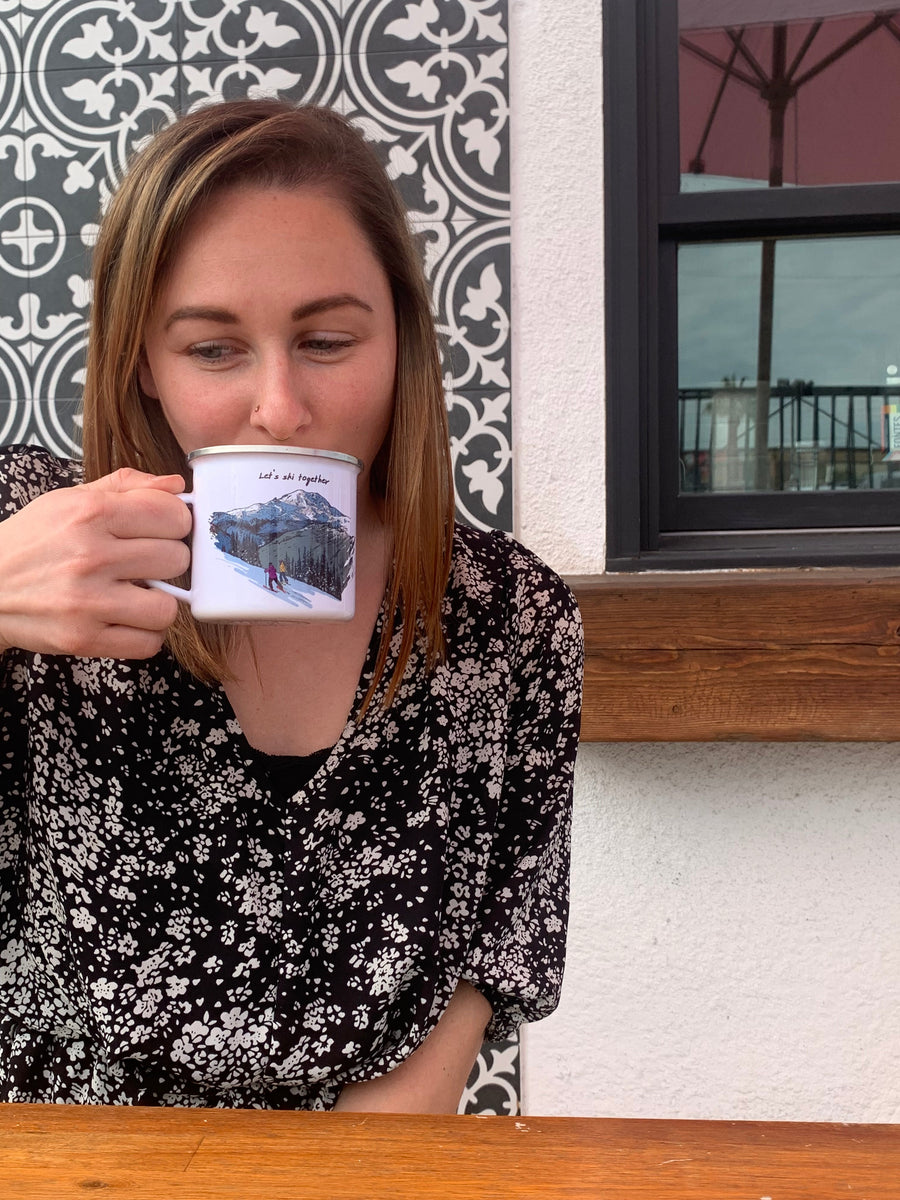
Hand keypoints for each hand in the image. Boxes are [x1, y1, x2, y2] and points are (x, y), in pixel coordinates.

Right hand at [0, 468, 191, 659]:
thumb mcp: (69, 499)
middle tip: (145, 563)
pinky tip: (125, 619)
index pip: (172, 515)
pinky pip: (149, 643)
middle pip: (176, 559)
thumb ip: (127, 487)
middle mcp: (90, 555)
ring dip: (158, 602)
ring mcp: (87, 601)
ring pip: (168, 607)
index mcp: (90, 512)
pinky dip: (144, 634)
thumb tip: (177, 486)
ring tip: (136, 594)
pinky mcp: (83, 639)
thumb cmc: (32, 541)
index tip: (162, 530)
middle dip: (167, 561)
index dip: (175, 523)